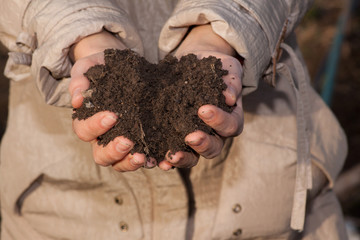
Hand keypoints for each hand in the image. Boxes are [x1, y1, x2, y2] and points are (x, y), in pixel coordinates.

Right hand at [69, 31, 147, 171]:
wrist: (122, 66)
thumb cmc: (102, 67)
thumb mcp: (89, 67)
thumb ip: (81, 79)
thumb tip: (77, 100)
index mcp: (87, 122)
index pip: (85, 131)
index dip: (95, 127)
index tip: (112, 116)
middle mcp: (103, 138)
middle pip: (101, 156)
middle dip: (114, 151)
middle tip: (127, 141)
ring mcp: (122, 143)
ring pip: (121, 163)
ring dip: (131, 163)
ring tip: (143, 157)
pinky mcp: (140, 142)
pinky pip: (144, 158)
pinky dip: (152, 161)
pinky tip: (161, 159)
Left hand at [158, 25, 243, 169]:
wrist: (196, 63)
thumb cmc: (215, 68)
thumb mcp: (227, 69)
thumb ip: (231, 82)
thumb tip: (229, 97)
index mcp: (230, 119)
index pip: (230, 126)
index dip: (219, 121)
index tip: (203, 110)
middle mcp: (215, 134)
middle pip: (213, 148)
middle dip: (202, 144)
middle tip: (190, 137)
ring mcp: (196, 139)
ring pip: (194, 157)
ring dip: (183, 159)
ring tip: (171, 156)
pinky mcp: (177, 139)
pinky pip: (173, 153)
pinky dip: (165, 160)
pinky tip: (156, 160)